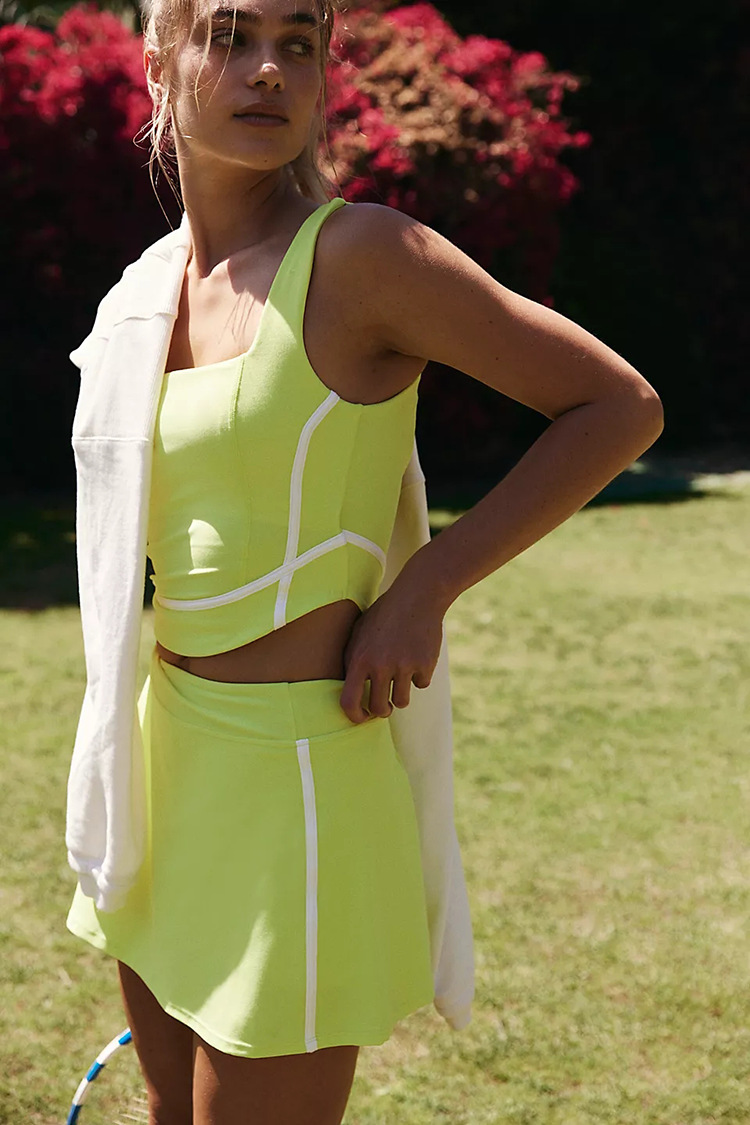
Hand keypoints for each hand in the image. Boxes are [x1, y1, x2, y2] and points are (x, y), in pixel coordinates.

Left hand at [338, 581, 443, 723]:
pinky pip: (422, 684)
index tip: (362, 717)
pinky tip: (418, 657)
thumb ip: (352, 660)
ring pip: (402, 701)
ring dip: (401, 695)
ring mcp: (403, 666)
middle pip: (379, 708)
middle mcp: (380, 665)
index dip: (354, 716)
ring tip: (401, 679)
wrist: (416, 596)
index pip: (348, 702)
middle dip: (383, 710)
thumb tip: (348, 689)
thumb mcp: (359, 633)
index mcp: (359, 659)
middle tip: (386, 706)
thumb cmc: (383, 615)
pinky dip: (421, 676)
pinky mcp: (425, 664)